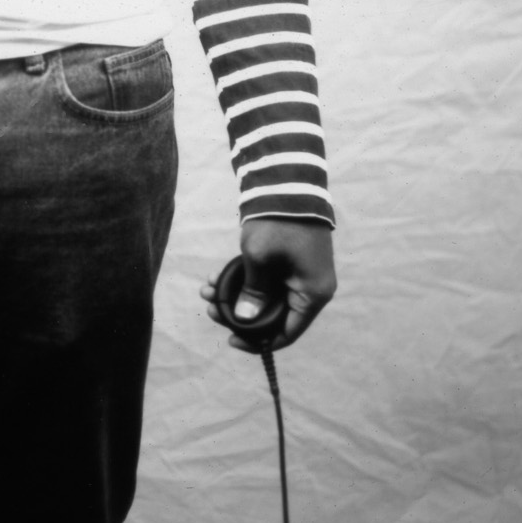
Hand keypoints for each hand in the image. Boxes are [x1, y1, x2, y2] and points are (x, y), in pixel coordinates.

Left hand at [200, 218, 336, 354]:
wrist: (286, 181)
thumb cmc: (277, 222)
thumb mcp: (259, 259)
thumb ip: (252, 293)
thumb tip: (244, 320)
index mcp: (313, 294)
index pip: (287, 333)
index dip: (258, 341)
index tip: (231, 339)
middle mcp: (311, 287)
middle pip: (273, 315)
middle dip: (239, 313)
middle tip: (211, 308)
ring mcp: (300, 272)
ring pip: (265, 296)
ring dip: (236, 294)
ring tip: (207, 290)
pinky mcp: (289, 259)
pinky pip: (266, 279)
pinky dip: (243, 279)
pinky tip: (216, 277)